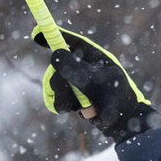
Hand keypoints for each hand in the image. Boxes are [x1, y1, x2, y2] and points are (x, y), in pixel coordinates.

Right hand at [37, 27, 160, 142]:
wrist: (125, 125)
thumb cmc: (119, 100)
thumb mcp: (98, 84)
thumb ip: (77, 70)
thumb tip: (55, 54)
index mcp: (94, 57)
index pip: (72, 42)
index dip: (53, 36)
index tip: (35, 34)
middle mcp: (83, 67)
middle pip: (57, 65)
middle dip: (60, 81)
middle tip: (69, 92)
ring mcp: (76, 82)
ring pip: (54, 83)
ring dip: (65, 97)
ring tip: (83, 106)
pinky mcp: (72, 97)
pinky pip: (57, 98)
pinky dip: (65, 105)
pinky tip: (79, 110)